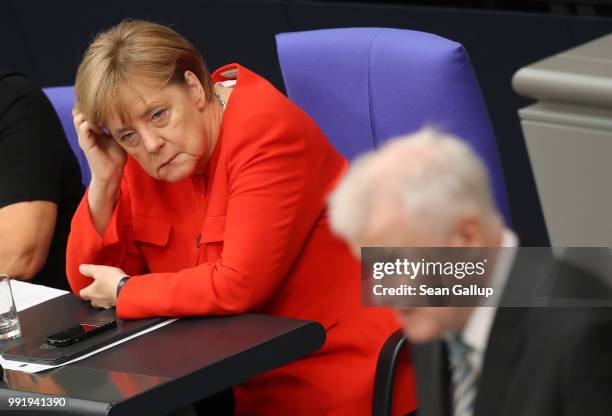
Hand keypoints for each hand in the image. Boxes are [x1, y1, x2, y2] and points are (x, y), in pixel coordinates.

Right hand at [73, 109, 126, 233]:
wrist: (112, 173)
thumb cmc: (116, 156)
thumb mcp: (118, 137)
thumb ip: (118, 126)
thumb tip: (129, 114)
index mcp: (93, 129)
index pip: (88, 110)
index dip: (93, 103)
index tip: (104, 95)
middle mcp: (86, 131)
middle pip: (80, 110)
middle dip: (89, 104)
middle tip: (100, 97)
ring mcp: (85, 137)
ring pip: (78, 117)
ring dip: (88, 111)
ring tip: (99, 107)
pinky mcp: (86, 144)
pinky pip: (83, 129)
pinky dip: (88, 122)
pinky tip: (99, 120)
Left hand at [78, 264, 126, 308]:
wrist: (127, 290)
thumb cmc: (112, 281)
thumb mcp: (99, 271)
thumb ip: (88, 270)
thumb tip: (81, 268)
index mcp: (90, 293)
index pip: (82, 294)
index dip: (84, 290)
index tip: (86, 286)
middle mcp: (97, 301)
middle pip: (92, 301)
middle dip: (94, 296)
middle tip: (97, 289)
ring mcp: (107, 304)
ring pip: (102, 303)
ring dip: (104, 298)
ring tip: (108, 291)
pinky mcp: (116, 305)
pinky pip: (112, 303)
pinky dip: (113, 299)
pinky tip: (116, 294)